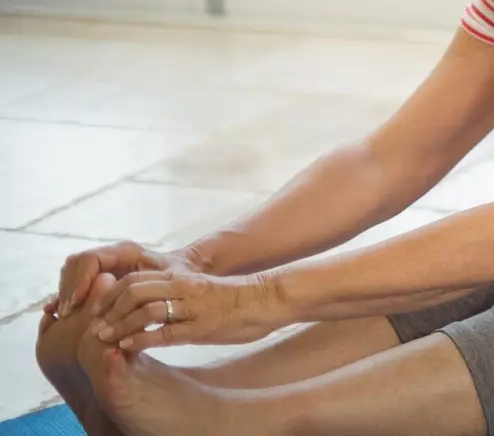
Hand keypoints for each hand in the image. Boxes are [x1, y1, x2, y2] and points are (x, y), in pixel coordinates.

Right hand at [48, 242, 197, 319]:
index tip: (75, 304)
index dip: (79, 281)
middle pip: (76, 264)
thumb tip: (120, 306)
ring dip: (66, 293)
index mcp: (127, 251)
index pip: (90, 259)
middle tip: (67, 314)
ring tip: (68, 316)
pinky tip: (65, 314)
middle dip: (69, 288)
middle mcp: (112, 254)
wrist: (188, 274)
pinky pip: (75, 281)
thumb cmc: (182, 279)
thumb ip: (147, 293)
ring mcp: (104, 264)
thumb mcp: (169, 284)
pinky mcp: (100, 276)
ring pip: (72, 272)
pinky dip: (68, 295)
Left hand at [91, 270, 288, 352]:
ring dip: (119, 324)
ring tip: (104, 337)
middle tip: (95, 325)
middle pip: (134, 290)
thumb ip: (177, 295)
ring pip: (145, 309)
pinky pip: (166, 331)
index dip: (111, 294)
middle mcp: (183, 288)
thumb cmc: (235, 298)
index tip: (98, 310)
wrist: (268, 299)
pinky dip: (141, 338)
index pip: (136, 280)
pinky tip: (128, 345)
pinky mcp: (202, 326)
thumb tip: (151, 306)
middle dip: (108, 308)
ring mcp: (192, 307)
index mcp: (182, 278)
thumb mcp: (201, 290)